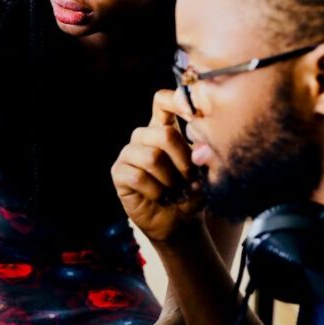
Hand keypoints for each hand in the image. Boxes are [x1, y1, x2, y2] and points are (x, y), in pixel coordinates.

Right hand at [111, 90, 204, 242]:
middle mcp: (144, 137)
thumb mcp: (204, 173)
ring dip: (171, 180)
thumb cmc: (192, 193)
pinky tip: (161, 198)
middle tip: (190, 179)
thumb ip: (202, 157)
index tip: (193, 115)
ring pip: (152, 157)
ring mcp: (129, 154)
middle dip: (184, 160)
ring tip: (176, 191)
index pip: (162, 101)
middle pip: (164, 133)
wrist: (178, 223)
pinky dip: (157, 191)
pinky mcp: (119, 173)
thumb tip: (199, 151)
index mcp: (164, 129)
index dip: (175, 101)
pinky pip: (138, 176)